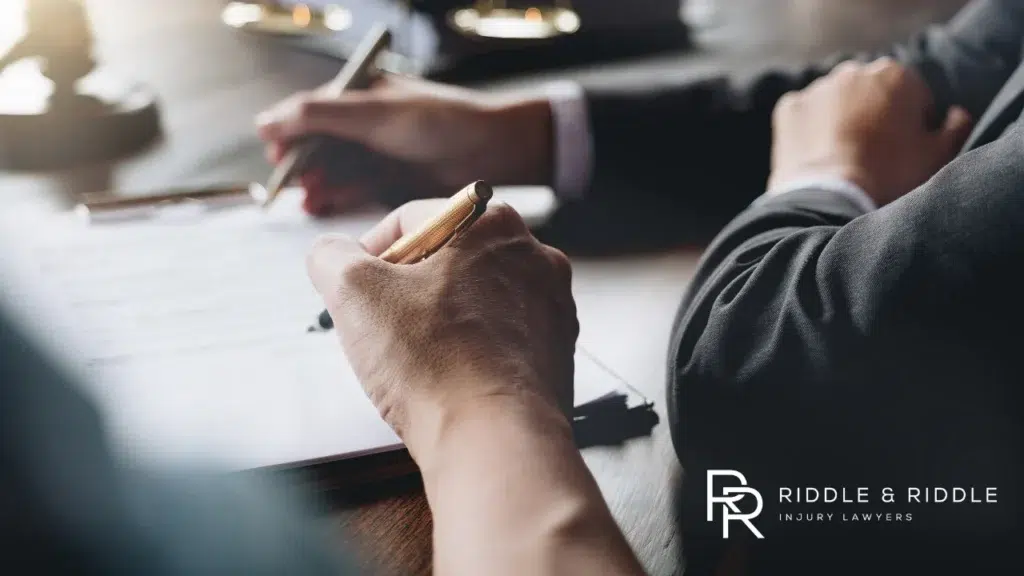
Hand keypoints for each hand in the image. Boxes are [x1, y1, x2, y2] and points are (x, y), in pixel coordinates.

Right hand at [257, 76, 553, 215]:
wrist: (493, 149)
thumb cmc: (439, 121)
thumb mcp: (372, 114)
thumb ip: (318, 116)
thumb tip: (265, 123)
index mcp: (360, 95)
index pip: (310, 113)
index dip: (289, 135)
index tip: (274, 158)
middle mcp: (366, 123)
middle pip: (320, 146)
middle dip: (304, 166)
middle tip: (293, 186)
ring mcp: (379, 153)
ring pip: (336, 170)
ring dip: (320, 185)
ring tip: (310, 201)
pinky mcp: (393, 181)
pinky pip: (357, 189)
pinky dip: (340, 196)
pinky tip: (325, 205)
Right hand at [306, 201, 577, 460]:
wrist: (494, 441)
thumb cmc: (434, 365)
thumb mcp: (354, 292)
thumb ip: (331, 256)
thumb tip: (331, 255)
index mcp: (493, 223)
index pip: (411, 220)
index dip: (370, 255)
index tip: (355, 290)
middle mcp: (533, 256)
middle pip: (447, 259)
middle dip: (407, 290)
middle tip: (382, 327)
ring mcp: (551, 306)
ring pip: (475, 299)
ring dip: (439, 321)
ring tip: (416, 358)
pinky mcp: (555, 352)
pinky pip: (499, 338)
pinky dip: (471, 351)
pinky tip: (449, 378)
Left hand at [768, 58, 972, 206]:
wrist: (831, 201)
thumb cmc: (890, 177)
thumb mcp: (938, 156)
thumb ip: (956, 127)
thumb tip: (956, 114)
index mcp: (897, 75)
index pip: (913, 97)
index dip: (914, 126)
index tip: (906, 152)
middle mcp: (855, 71)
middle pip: (871, 95)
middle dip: (874, 117)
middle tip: (873, 156)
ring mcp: (818, 88)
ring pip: (836, 102)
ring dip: (841, 120)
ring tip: (843, 159)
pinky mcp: (788, 108)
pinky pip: (804, 116)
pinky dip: (809, 131)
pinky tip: (818, 157)